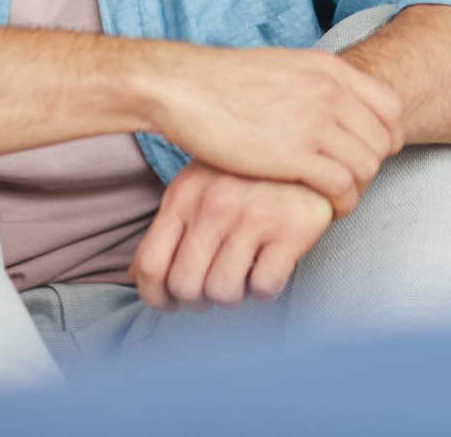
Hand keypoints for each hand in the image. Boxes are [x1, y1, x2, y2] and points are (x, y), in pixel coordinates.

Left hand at [131, 161, 332, 311]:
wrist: (309, 146)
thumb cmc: (249, 173)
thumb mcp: (200, 184)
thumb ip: (173, 225)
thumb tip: (141, 277)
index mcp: (184, 195)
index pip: (150, 265)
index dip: (156, 297)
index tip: (170, 304)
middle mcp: (213, 206)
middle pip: (186, 286)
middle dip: (198, 299)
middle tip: (215, 288)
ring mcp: (252, 217)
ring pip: (224, 292)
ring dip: (235, 295)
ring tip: (245, 274)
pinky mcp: (291, 229)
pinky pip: (265, 286)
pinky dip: (266, 288)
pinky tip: (271, 267)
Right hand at [154, 43, 402, 216]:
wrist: (185, 88)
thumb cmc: (225, 82)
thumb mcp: (284, 67)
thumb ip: (316, 84)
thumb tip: (333, 102)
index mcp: (330, 69)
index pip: (391, 106)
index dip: (387, 136)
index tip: (368, 153)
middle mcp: (330, 92)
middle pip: (382, 140)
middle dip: (371, 167)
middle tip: (350, 182)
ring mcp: (314, 122)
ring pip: (367, 166)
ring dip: (357, 188)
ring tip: (337, 199)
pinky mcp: (294, 154)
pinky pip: (342, 185)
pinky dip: (341, 203)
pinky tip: (325, 209)